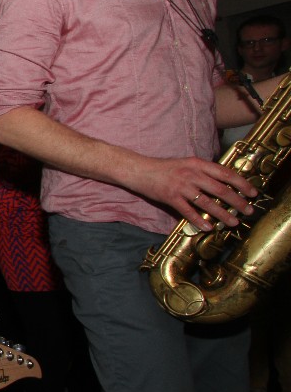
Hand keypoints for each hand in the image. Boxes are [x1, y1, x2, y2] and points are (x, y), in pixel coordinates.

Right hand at [127, 156, 255, 230]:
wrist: (139, 170)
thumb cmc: (163, 168)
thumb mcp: (186, 164)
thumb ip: (203, 171)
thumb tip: (222, 182)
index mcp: (197, 164)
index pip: (225, 173)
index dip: (241, 183)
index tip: (252, 192)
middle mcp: (191, 174)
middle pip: (221, 189)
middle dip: (237, 201)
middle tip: (248, 211)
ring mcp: (181, 186)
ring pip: (207, 202)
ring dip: (222, 214)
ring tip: (232, 222)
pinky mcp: (170, 197)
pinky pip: (188, 211)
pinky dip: (199, 220)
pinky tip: (207, 227)